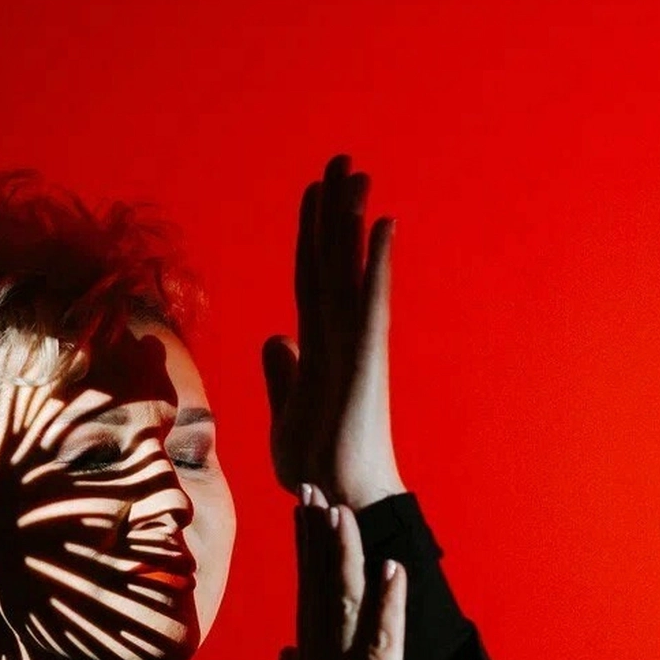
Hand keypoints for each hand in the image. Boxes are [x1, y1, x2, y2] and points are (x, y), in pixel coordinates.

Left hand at [261, 154, 405, 511]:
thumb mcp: (286, 414)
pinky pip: (370, 303)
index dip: (309, 236)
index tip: (313, 193)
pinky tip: (382, 224)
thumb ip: (282, 375)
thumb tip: (278, 337)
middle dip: (333, 211)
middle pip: (331, 262)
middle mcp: (337, 339)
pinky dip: (375, 264)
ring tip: (357, 173)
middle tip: (340, 158)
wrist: (336, 500)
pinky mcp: (365, 363)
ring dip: (352, 221)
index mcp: (316, 349)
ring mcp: (353, 348)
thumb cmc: (316, 466)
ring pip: (348, 272)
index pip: (309, 280)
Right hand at [261, 485, 406, 659]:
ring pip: (343, 602)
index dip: (307, 556)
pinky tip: (390, 568)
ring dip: (343, 554)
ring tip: (338, 509)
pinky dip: (387, 604)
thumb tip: (287, 652)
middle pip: (318, 587)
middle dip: (316, 537)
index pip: (306, 599)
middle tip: (310, 491)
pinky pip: (380, 640)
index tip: (304, 518)